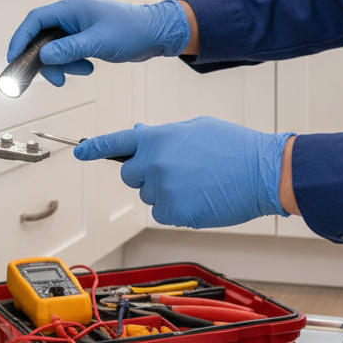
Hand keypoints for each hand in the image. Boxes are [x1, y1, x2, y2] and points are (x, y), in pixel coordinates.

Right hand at [5, 0, 190, 87]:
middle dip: (45, 60)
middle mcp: (71, 15)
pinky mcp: (84, 38)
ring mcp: (78, 27)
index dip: (21, 38)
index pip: (36, 20)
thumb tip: (44, 56)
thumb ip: (70, 49)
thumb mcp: (99, 42)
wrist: (155, 34)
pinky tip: (88, 68)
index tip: (13, 58)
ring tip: (83, 71)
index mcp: (72, 7)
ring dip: (63, 65)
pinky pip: (68, 53)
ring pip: (55, 49)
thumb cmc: (132, 30)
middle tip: (54, 78)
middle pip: (42, 37)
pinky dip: (73, 64)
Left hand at [74, 117, 293, 228]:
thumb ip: (163, 135)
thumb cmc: (235, 147)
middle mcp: (154, 163)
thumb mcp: (196, 129)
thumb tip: (141, 134)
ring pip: (149, 196)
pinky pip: (164, 214)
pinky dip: (178, 210)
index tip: (79, 151)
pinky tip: (201, 198)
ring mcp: (162, 189)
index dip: (94, 147)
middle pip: (130, 175)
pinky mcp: (174, 212)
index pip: (116, 142)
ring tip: (198, 183)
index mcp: (158, 138)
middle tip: (176, 171)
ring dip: (166, 192)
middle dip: (145, 174)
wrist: (262, 171)